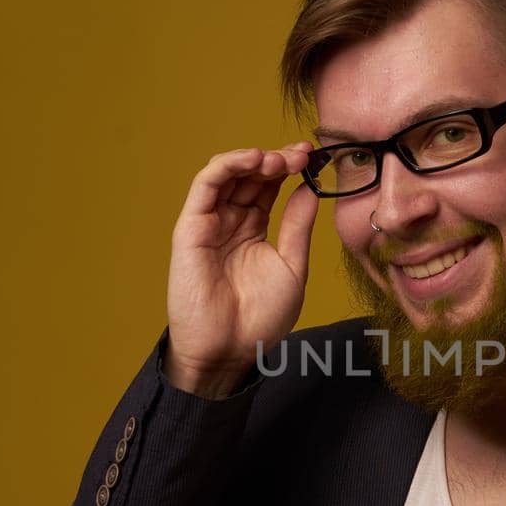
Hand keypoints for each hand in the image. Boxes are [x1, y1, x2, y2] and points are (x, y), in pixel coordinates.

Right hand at [164, 143, 318, 395]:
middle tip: (302, 154)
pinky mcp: (191, 227)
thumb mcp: (291, 266)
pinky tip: (253, 160)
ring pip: (227, 174)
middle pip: (251, 176)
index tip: (314, 157)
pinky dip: (227, 165)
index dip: (290, 168)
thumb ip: (298, 226)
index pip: (270, 187)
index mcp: (254, 230)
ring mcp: (210, 222)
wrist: (230, 350)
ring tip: (279, 160)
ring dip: (253, 159)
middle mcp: (231, 221)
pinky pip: (204, 185)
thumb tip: (311, 188)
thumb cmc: (260, 318)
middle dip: (278, 159)